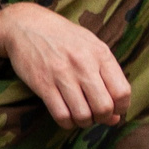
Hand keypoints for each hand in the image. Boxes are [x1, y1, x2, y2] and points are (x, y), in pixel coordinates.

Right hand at [0, 1, 130, 128]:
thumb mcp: (91, 48)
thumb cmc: (64, 39)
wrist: (26, 25)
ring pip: (82, 115)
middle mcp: (83, 64)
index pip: (122, 92)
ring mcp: (62, 74)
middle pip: (104, 107)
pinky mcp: (42, 84)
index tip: (114, 109)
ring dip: (84, 122)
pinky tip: (67, 117)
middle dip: (102, 118)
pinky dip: (67, 123)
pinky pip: (61, 115)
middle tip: (96, 114)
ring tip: (81, 116)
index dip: (121, 108)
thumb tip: (117, 116)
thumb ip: (107, 78)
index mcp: (100, 54)